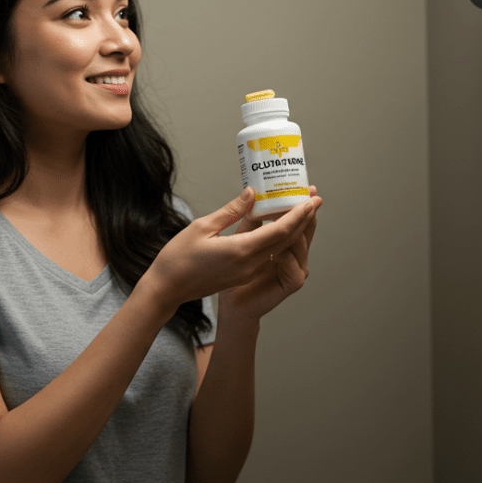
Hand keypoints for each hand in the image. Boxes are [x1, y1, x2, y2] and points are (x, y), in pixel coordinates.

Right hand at [143, 187, 316, 312]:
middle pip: (285, 241)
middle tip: (314, 199)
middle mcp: (249, 264)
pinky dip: (277, 239)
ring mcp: (246, 272)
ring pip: (278, 249)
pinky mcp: (241, 274)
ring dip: (293, 230)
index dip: (298, 215)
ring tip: (301, 209)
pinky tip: (278, 226)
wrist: (167, 289)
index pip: (279, 232)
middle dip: (303, 220)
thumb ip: (232, 211)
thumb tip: (252, 193)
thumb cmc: (178, 258)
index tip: (311, 200)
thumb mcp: (203, 227)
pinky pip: (266, 255)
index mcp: (240, 252)